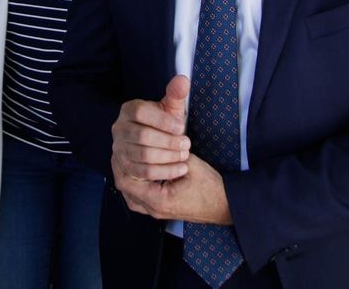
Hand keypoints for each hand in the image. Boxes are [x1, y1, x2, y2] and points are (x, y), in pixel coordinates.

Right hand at [111, 75, 191, 182]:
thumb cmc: (163, 125)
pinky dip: (165, 172)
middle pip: (142, 136)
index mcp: (128, 110)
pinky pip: (144, 173)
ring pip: (144, 155)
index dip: (163, 120)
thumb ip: (176, 94)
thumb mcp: (170, 109)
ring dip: (168, 157)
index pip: (141, 112)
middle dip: (169, 142)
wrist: (152, 147)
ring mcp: (118, 150)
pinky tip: (179, 170)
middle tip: (187, 145)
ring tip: (185, 156)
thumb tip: (183, 80)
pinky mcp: (123, 169)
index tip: (181, 127)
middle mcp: (119, 129)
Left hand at [112, 152, 232, 224]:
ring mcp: (157, 212)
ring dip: (128, 176)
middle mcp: (154, 209)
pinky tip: (139, 171)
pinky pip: (139, 199)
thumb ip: (171, 153)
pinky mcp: (161, 210)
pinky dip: (136, 184)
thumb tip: (157, 137)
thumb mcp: (191, 163)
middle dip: (122, 167)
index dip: (124, 161)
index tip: (125, 146)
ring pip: (130, 194)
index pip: (128, 180)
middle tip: (122, 150)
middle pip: (125, 188)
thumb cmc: (211, 187)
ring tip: (128, 158)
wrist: (225, 206)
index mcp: (159, 200)